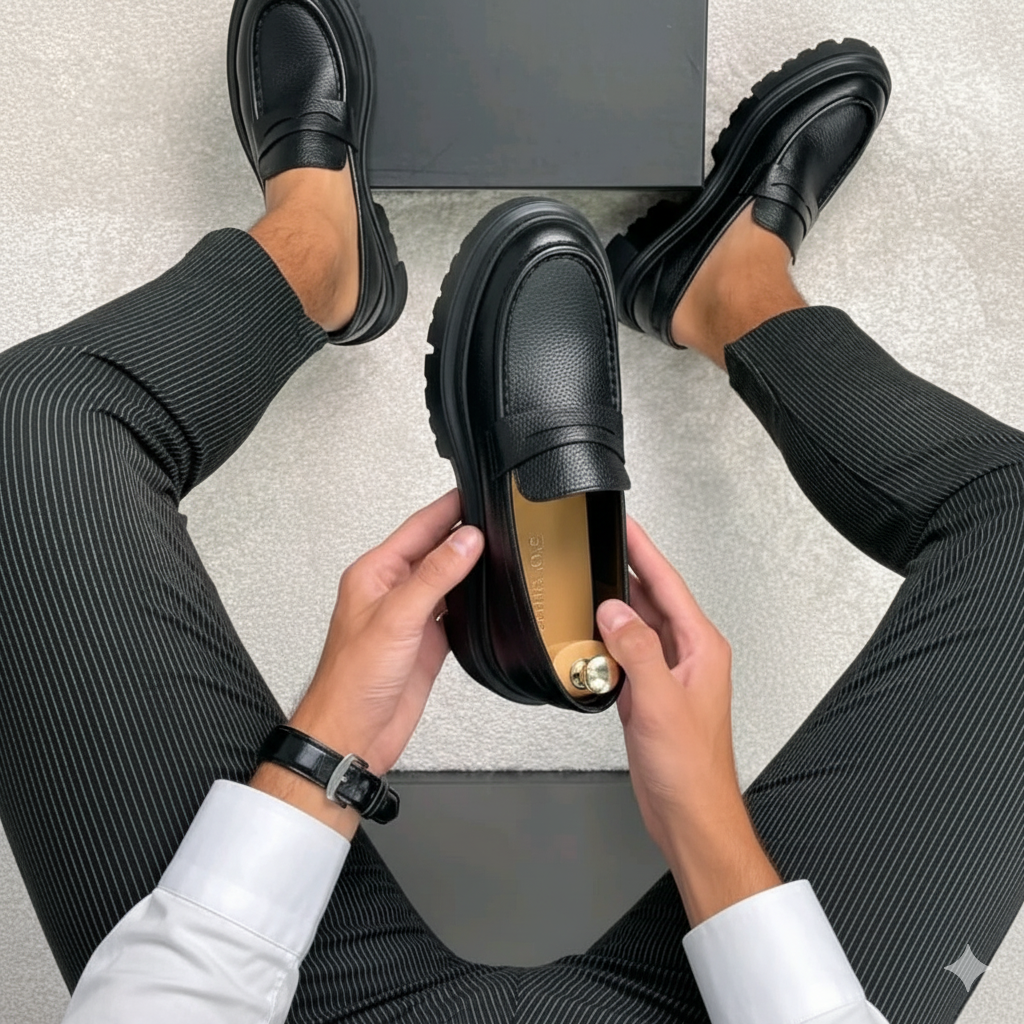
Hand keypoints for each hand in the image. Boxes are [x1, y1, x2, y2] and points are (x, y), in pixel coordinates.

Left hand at [251, 490, 481, 836]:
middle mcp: (392, 591)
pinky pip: (453, 611)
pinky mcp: (425, 642)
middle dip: (463, 532)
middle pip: (434, 550)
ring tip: (498, 545)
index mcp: (375, 574)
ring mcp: (410, 617)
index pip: (418, 528)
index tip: (474, 490)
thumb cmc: (351, 681)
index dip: (448, 508)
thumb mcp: (396, 618)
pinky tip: (487, 594)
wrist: (352, 734)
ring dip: (469, 565)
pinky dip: (471, 601)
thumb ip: (434, 576)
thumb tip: (466, 540)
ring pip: (445, 579)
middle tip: (496, 513)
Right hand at [596, 517, 779, 924]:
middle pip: (653, 600)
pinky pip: (626, 655)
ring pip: (637, 627)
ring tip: (587, 585)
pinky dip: (606, 645)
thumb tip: (614, 611)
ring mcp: (669, 675)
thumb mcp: (661, 702)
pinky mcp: (651, 694)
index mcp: (701, 648)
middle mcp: (687, 656)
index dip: (646, 551)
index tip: (627, 525)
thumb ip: (637, 650)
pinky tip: (589, 640)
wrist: (690, 814)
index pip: (669, 585)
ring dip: (613, 611)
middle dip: (625, 572)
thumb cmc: (692, 769)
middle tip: (598, 546)